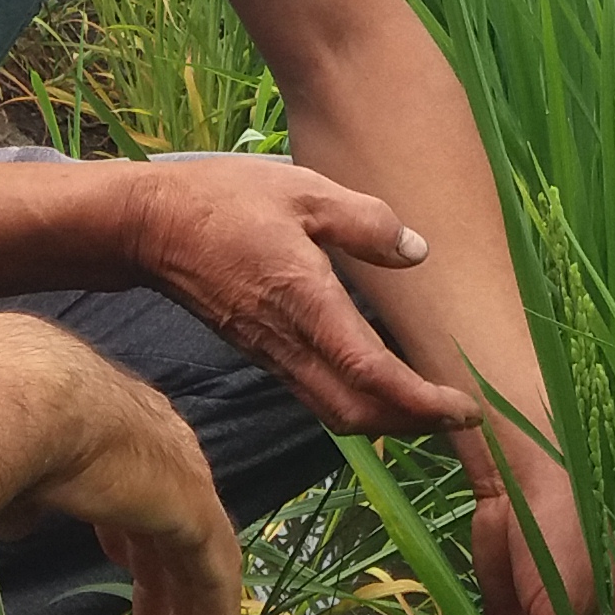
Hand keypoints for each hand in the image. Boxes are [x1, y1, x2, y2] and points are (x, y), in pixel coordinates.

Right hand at [0, 314, 244, 614]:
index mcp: (115, 430)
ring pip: (196, 559)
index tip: (123, 571)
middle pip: (167, 530)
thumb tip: (15, 520)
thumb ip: (20, 495)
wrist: (24, 399)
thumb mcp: (6, 464)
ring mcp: (182, 479)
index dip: (129, 539)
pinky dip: (212, 614)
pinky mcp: (194, 510)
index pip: (133, 492)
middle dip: (161, 585)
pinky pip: (213, 573)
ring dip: (188, 613)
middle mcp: (159, 450)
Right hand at [125, 159, 482, 434]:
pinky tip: (383, 381)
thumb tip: (416, 251)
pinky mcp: (264, 353)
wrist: (150, 227)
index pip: (371, 374)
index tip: (464, 406)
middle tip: (459, 412)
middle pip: (357, 413)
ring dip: (387, 418)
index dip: (421, 401)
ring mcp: (272, 355)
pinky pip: (317, 394)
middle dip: (413, 423)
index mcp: (305, 302)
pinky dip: (359, 401)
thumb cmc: (225, 201)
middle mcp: (289, 342)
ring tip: (431, 403)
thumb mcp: (303, 191)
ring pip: (336, 411)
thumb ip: (365, 221)